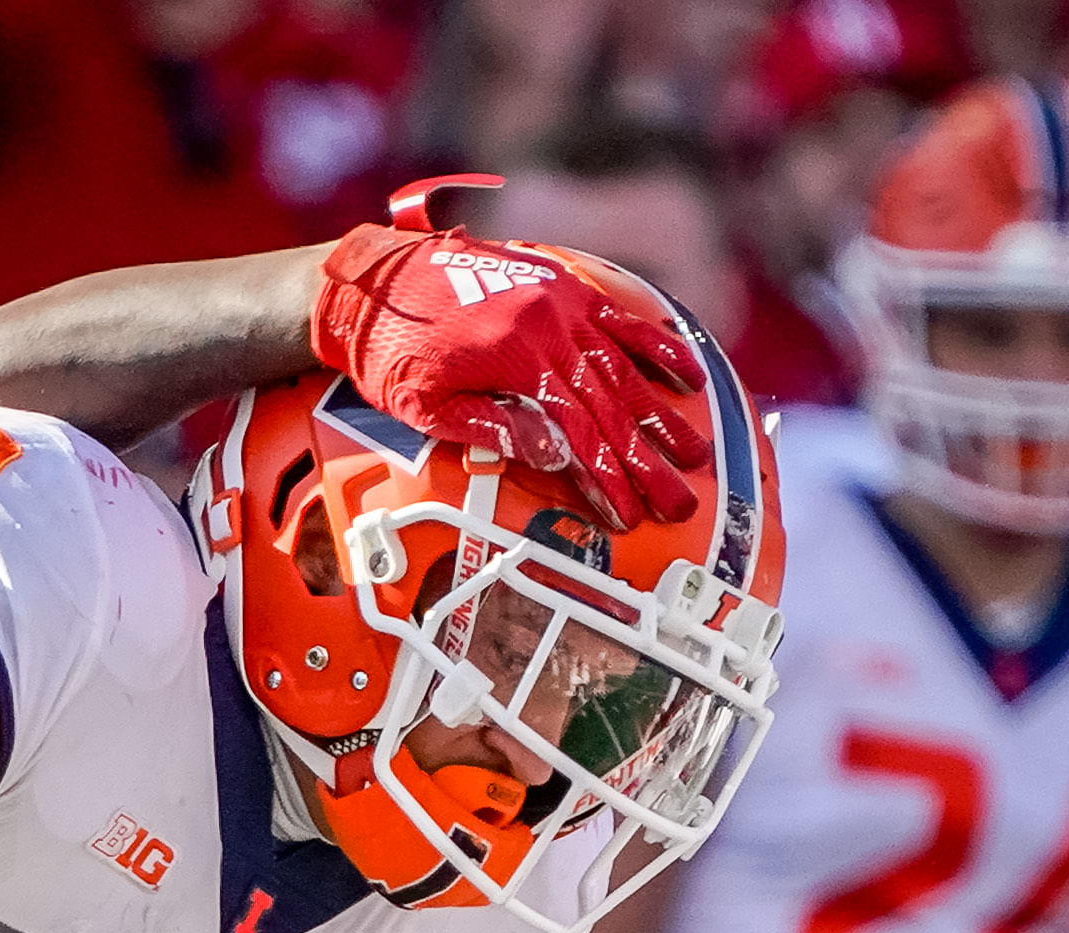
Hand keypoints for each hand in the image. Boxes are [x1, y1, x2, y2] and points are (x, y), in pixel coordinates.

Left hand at [311, 203, 717, 531]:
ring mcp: (562, 302)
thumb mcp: (426, 406)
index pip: (578, 432)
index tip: (631, 515)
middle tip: (681, 501)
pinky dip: (657, 346)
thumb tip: (560, 455)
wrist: (374, 280)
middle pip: (610, 404)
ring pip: (625, 365)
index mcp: (516, 359)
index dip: (607, 477)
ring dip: (661, 414)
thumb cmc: (391, 353)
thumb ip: (494, 427)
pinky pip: (621, 318)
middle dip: (647, 460)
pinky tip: (689, 376)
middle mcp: (549, 325)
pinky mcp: (564, 286)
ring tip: (694, 453)